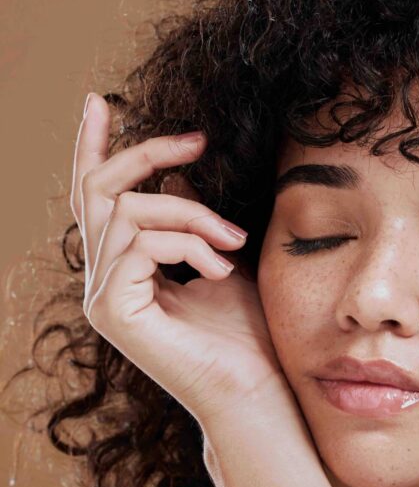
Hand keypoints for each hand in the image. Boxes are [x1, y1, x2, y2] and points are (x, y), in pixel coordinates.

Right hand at [71, 93, 282, 425]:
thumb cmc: (247, 329)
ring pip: (130, 212)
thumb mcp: (221, 257)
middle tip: (197, 142)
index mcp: (126, 266)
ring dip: (193, 216)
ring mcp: (104, 297)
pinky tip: (220, 270)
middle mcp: (105, 278)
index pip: (98, 197)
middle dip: (147, 154)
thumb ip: (192, 221)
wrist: (256, 386)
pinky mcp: (114, 311)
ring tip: (234, 242)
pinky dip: (188, 245)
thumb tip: (174, 177)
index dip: (94, 147)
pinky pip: (140, 244)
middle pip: (101, 190)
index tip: (98, 100)